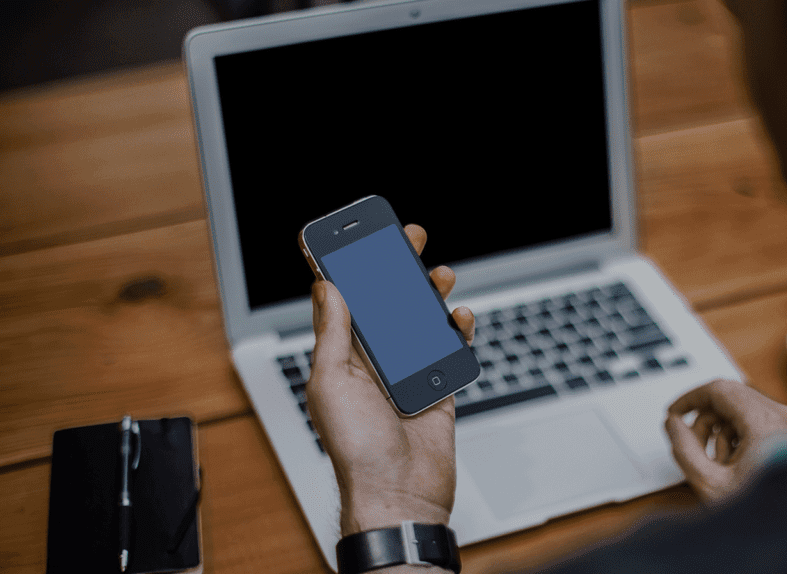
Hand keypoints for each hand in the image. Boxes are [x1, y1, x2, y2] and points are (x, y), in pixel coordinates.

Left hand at [306, 224, 474, 535]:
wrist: (400, 494)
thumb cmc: (357, 449)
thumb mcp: (331, 382)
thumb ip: (333, 333)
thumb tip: (327, 287)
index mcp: (342, 357)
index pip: (344, 302)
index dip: (349, 268)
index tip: (356, 237)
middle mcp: (373, 361)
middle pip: (386, 303)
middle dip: (396, 268)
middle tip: (407, 238)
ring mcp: (408, 372)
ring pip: (421, 320)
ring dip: (429, 294)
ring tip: (439, 274)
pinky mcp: (438, 386)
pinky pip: (450, 349)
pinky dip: (457, 330)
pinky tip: (458, 317)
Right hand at [664, 379, 786, 502]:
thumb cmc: (770, 515)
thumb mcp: (711, 484)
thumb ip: (684, 449)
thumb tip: (674, 424)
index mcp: (765, 423)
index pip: (719, 390)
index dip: (689, 399)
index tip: (674, 413)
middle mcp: (785, 418)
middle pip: (731, 399)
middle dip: (706, 421)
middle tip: (693, 446)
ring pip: (746, 412)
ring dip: (723, 432)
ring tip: (720, 465)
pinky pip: (762, 424)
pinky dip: (742, 438)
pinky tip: (739, 467)